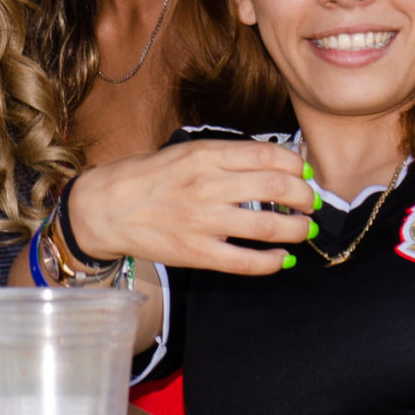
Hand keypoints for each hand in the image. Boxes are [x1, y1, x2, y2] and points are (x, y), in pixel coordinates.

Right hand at [62, 139, 316, 277]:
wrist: (104, 208)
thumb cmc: (146, 177)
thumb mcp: (185, 152)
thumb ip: (225, 156)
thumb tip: (275, 164)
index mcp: (205, 154)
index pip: (270, 155)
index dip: (297, 165)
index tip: (304, 173)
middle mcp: (208, 185)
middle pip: (280, 187)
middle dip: (306, 197)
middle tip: (310, 203)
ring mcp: (203, 221)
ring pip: (271, 226)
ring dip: (298, 230)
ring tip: (304, 230)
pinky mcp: (197, 253)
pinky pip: (247, 261)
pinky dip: (273, 262)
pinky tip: (282, 259)